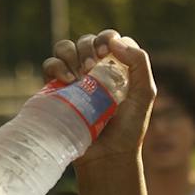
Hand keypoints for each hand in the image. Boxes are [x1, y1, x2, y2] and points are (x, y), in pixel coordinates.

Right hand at [47, 31, 155, 169]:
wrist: (107, 155)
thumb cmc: (130, 128)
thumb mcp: (145, 94)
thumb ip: (139, 63)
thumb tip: (115, 42)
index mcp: (118, 67)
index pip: (110, 39)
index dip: (106, 38)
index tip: (105, 52)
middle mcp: (95, 70)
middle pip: (86, 41)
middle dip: (87, 46)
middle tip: (92, 66)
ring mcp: (74, 78)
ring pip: (65, 48)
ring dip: (70, 53)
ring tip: (78, 75)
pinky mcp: (57, 89)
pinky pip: (50, 65)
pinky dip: (55, 66)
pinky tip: (66, 80)